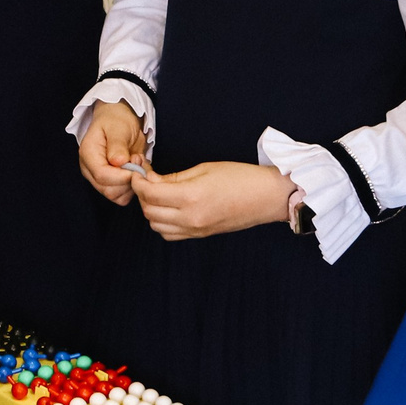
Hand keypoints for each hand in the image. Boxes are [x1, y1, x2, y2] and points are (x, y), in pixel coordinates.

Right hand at [76, 101, 146, 205]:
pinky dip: (133, 187)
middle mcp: (89, 169)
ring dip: (132, 184)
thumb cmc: (116, 121)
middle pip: (108, 190)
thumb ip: (118, 145)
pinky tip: (135, 171)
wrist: (117, 120)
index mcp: (88, 154)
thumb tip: (118, 162)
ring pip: (115, 196)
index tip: (137, 165)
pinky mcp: (109, 184)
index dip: (122, 176)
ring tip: (136, 164)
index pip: (102, 175)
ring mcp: (98, 178)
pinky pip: (122, 196)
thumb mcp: (119, 127)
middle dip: (128, 179)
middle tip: (137, 160)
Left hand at [131, 160, 295, 240]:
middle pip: (149, 211)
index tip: (137, 173)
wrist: (268, 197)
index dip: (138, 182)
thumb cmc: (240, 177)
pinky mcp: (200, 235)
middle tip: (147, 180)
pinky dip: (162, 222)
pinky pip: (170, 234)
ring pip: (156, 226)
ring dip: (151, 209)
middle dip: (142, 195)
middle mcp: (190, 218)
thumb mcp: (204, 169)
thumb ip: (174, 177)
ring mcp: (195, 229)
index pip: (149, 194)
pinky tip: (169, 208)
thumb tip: (151, 180)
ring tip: (158, 194)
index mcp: (190, 197)